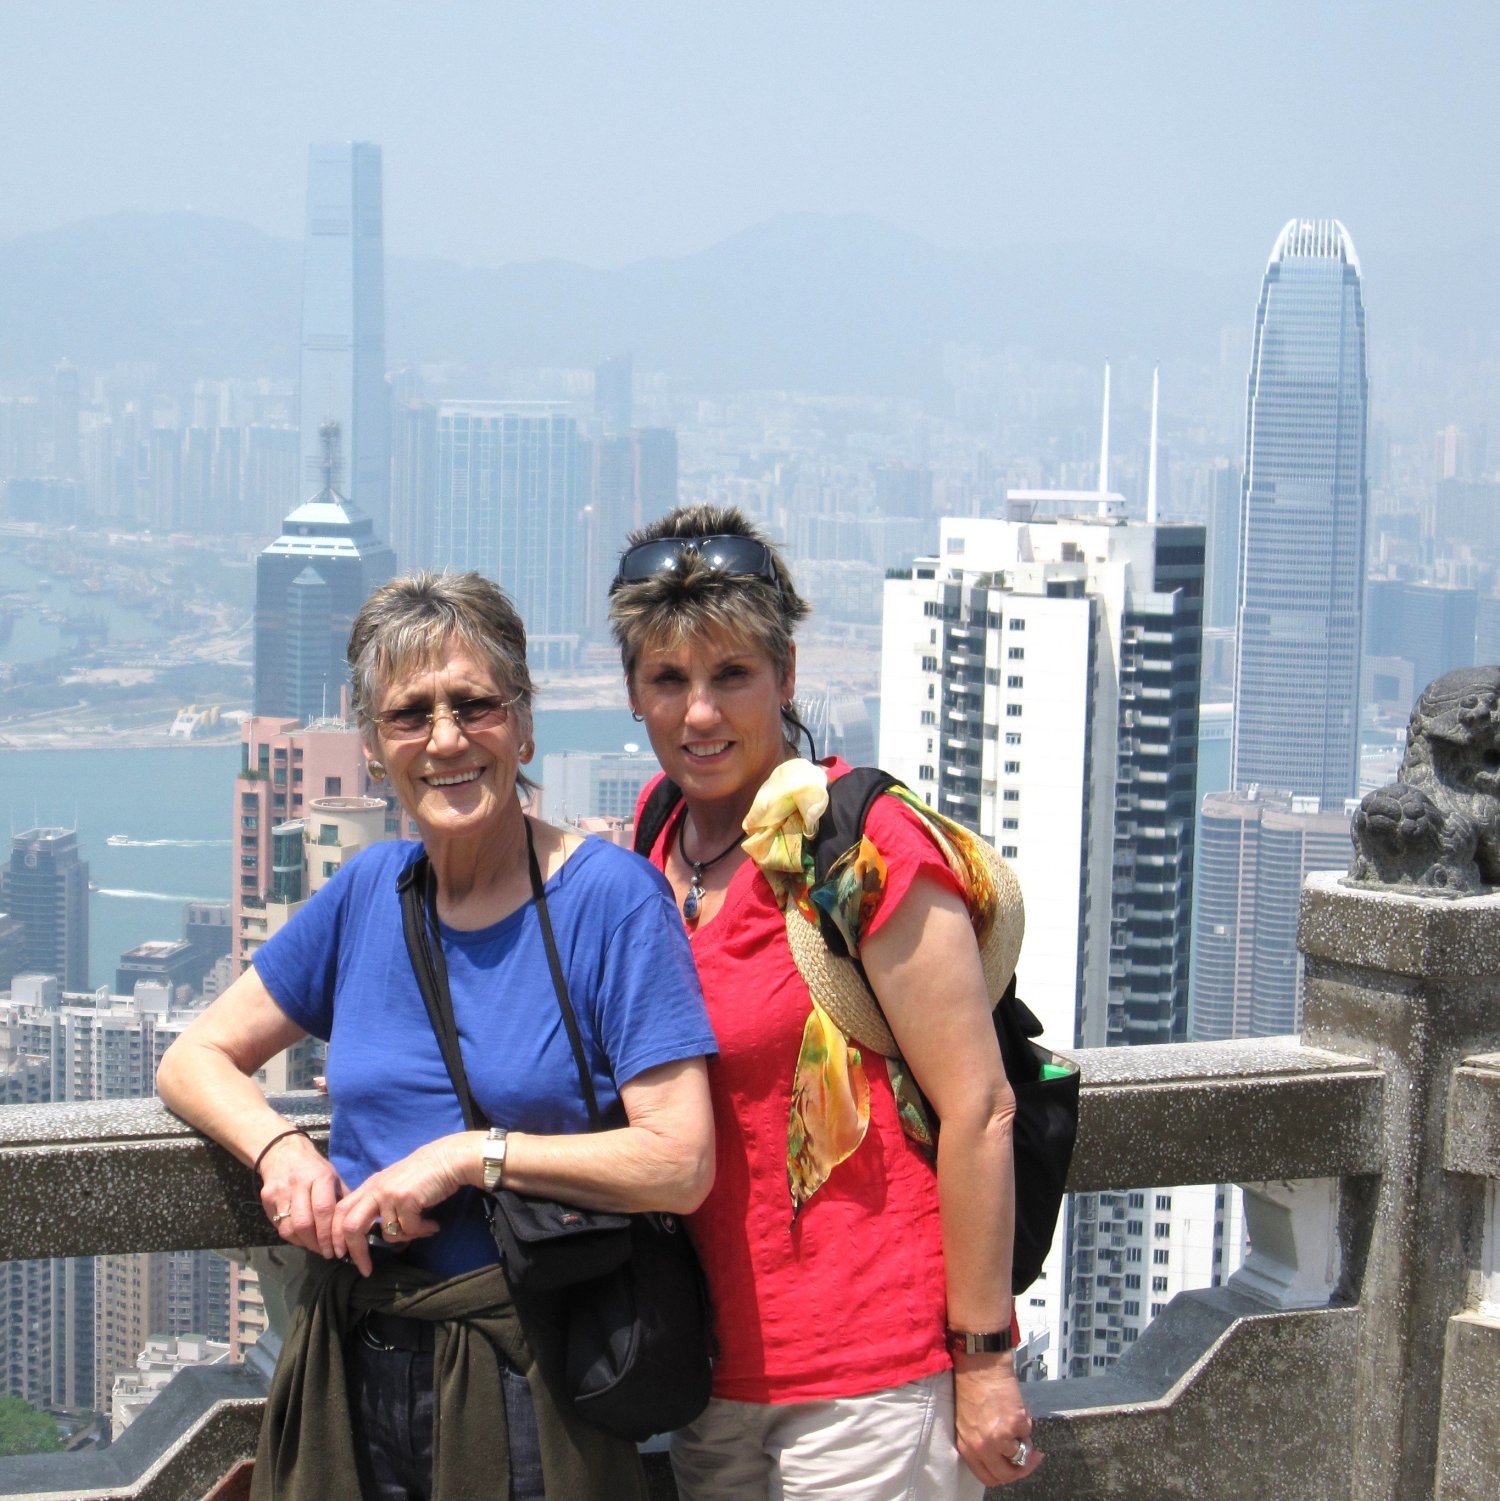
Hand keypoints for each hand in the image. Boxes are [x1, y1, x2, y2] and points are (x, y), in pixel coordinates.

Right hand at [257, 1129, 347, 1260]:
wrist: (282, 1151)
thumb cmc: (313, 1167)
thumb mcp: (333, 1176)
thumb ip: (342, 1198)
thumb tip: (356, 1223)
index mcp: (319, 1176)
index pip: (324, 1209)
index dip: (329, 1233)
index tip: (337, 1249)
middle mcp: (298, 1184)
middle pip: (305, 1223)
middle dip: (317, 1243)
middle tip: (327, 1252)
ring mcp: (279, 1192)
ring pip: (289, 1228)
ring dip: (304, 1244)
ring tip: (316, 1248)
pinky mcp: (266, 1200)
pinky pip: (279, 1226)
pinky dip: (292, 1237)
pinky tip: (303, 1239)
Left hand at [329, 1133, 475, 1275]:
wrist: (448, 1158)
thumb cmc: (425, 1173)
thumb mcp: (395, 1185)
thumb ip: (381, 1204)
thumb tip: (376, 1234)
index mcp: (370, 1186)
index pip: (341, 1212)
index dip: (337, 1236)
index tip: (342, 1255)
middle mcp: (375, 1189)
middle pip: (351, 1226)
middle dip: (356, 1252)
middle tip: (365, 1268)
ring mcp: (389, 1194)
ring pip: (388, 1234)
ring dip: (407, 1238)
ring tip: (423, 1229)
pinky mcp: (405, 1199)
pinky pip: (409, 1229)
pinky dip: (422, 1231)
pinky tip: (432, 1224)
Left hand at [953, 1355, 1043, 1486]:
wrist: (979, 1363)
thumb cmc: (972, 1386)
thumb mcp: (968, 1421)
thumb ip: (981, 1442)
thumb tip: (1005, 1455)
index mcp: (966, 1446)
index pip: (988, 1476)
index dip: (1006, 1474)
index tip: (1016, 1466)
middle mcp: (980, 1447)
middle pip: (1006, 1474)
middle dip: (1022, 1468)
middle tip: (1032, 1456)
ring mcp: (997, 1438)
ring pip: (1020, 1456)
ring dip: (1025, 1442)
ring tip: (1019, 1421)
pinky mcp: (1013, 1425)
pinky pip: (1027, 1434)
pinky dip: (1026, 1423)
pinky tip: (1017, 1406)